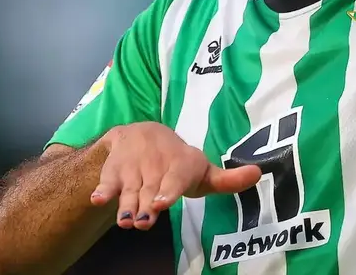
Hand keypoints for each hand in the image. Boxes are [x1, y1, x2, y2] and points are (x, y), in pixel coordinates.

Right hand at [90, 122, 260, 230]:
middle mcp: (156, 164)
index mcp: (181, 164)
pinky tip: (97, 199)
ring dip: (125, 204)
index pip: (176, 178)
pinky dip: (101, 189)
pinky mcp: (113, 170)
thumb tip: (258, 173)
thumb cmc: (178, 164)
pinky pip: (106, 181)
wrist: (140, 134)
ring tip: (124, 220)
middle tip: (143, 221)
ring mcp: (134, 168)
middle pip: (150, 190)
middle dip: (146, 206)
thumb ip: (227, 180)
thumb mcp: (203, 171)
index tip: (161, 203)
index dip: (168, 191)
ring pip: (129, 190)